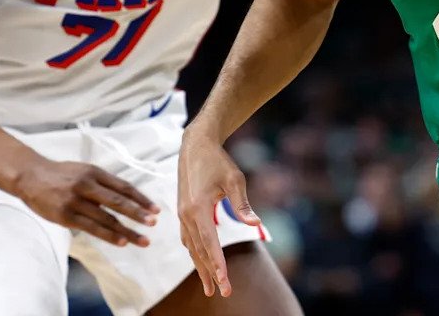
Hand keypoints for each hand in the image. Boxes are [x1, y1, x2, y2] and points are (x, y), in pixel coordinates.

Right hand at [17, 158, 159, 245]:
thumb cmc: (60, 175)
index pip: (123, 186)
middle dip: (138, 214)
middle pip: (118, 201)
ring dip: (127, 230)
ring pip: (107, 218)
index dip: (140, 198)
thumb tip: (125, 198)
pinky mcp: (66, 216)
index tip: (155, 209)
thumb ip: (102, 183)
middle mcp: (87, 185)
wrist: (31, 177)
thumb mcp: (83, 171)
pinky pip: (92, 228)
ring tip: (143, 240)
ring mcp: (76, 201)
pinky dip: (108, 236)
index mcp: (94, 172)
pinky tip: (121, 242)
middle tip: (153, 223)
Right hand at [177, 127, 261, 297]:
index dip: (217, 264)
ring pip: (191, 247)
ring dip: (200, 267)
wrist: (195, 145)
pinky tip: (200, 261)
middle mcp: (186, 214)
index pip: (209, 243)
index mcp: (198, 208)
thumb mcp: (234, 179)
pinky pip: (188, 238)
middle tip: (221, 293)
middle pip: (199, 251)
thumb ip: (243, 204)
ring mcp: (182, 214)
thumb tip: (256, 225)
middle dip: (210, 273)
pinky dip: (195, 252)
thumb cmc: (217, 161)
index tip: (225, 282)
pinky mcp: (183, 211)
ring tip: (209, 286)